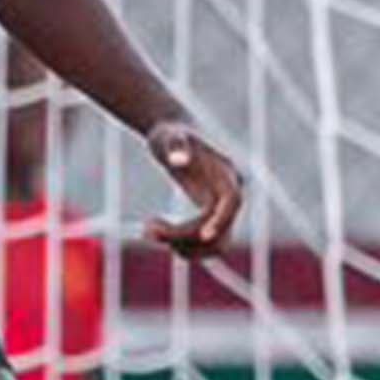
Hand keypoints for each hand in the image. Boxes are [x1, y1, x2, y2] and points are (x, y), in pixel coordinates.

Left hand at [143, 120, 241, 257]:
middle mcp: (229, 192)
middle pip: (221, 229)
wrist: (173, 134)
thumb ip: (175, 145)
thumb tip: (178, 160)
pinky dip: (181, 244)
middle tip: (148, 228)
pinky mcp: (210, 214)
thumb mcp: (168, 136)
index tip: (202, 235)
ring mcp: (222, 206)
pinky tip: (155, 231)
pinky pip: (204, 243)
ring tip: (148, 230)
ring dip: (183, 246)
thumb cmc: (169, 133)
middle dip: (186, 237)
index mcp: (224, 171)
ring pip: (215, 244)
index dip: (221, 220)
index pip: (232, 200)